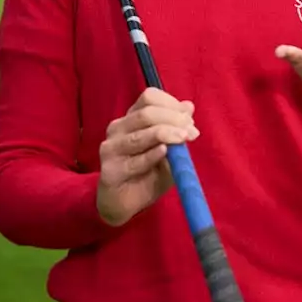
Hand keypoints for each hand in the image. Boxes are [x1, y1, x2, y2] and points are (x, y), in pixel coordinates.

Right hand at [96, 87, 198, 226]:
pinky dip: (152, 155)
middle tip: (191, 133)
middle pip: (146, 113)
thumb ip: (177, 127)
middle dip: (173, 120)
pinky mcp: (109, 171)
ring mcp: (111, 149)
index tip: (189, 119)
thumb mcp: (169, 148)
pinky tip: (165, 152)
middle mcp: (118, 129)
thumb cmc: (148, 172)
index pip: (149, 97)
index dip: (171, 104)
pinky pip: (134, 161)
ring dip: (166, 134)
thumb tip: (189, 106)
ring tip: (183, 139)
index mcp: (132, 118)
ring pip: (140, 135)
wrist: (126, 203)